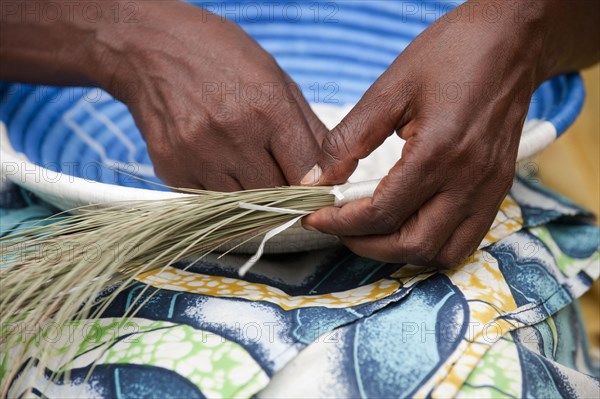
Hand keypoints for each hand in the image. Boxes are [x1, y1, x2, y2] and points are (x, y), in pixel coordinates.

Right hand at [99, 2, 324, 189]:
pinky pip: (209, 201)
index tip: (314, 187)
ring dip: (253, 194)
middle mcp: (233, 135)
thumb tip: (334, 169)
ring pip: (244, 203)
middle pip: (277, 194)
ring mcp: (198, 155)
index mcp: (267, 108)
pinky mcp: (172, 169)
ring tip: (247, 167)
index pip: (307, 174)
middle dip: (285, 191)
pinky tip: (217, 165)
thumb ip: (307, 126)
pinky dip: (220, 192)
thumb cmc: (219, 56)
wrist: (147, 48)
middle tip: (280, 177)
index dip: (315, 185)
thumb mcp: (274, 77)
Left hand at [302, 1, 547, 266]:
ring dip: (399, 252)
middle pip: (411, 245)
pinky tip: (407, 227)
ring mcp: (489, 190)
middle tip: (338, 228)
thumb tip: (316, 180)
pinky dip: (431, 246)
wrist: (511, 41)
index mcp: (438, 153)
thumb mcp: (389, 89)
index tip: (315, 216)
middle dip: (365, 245)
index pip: (381, 213)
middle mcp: (468, 181)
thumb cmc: (450, 55)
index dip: (340, 223)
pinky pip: (465, 241)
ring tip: (370, 231)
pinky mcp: (499, 190)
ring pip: (441, 253)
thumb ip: (347, 140)